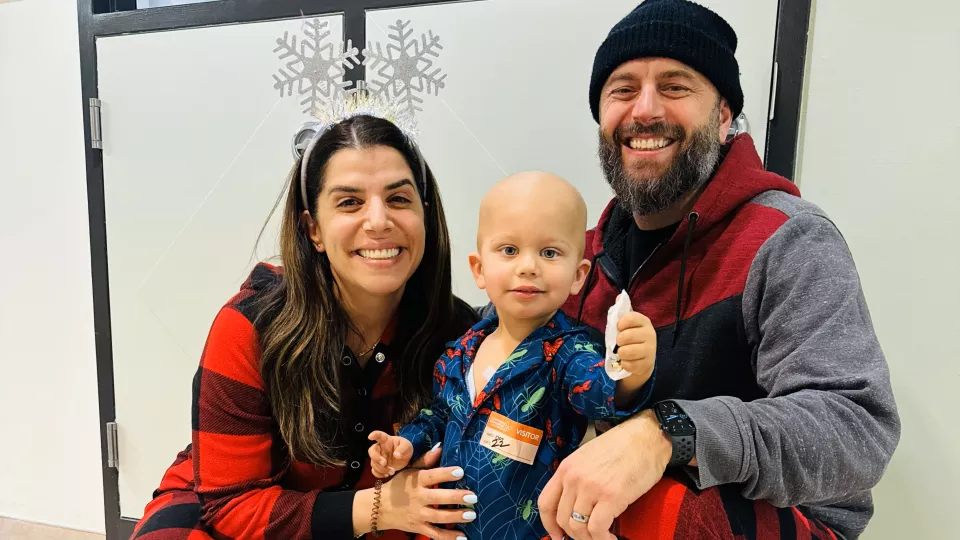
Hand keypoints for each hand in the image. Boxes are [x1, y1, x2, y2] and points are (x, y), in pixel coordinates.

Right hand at [368, 431, 413, 477]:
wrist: (405, 457)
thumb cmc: (404, 448)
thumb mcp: (407, 446)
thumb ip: (403, 449)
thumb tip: (396, 455)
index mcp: (386, 440)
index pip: (379, 435)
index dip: (374, 435)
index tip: (370, 436)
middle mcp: (380, 448)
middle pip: (372, 451)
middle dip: (376, 458)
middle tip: (385, 463)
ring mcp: (379, 457)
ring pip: (373, 463)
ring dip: (381, 469)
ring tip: (392, 471)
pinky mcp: (379, 466)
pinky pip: (374, 470)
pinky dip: (378, 474)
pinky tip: (386, 475)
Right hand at [376, 446, 476, 539]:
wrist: (380, 508)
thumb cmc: (399, 485)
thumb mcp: (409, 471)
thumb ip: (426, 460)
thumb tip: (441, 447)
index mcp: (416, 481)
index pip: (432, 476)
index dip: (446, 474)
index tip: (461, 472)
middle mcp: (417, 498)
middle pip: (438, 498)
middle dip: (456, 497)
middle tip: (473, 496)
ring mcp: (418, 514)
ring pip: (438, 516)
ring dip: (456, 516)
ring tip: (471, 514)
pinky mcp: (418, 528)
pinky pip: (434, 534)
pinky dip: (448, 537)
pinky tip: (462, 537)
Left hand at [537, 410, 671, 539]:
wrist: (646, 436)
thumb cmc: (622, 445)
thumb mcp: (588, 457)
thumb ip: (578, 478)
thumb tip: (575, 505)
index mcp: (566, 468)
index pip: (545, 503)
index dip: (549, 524)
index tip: (557, 534)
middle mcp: (574, 478)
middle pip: (562, 519)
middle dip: (575, 534)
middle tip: (588, 537)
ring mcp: (591, 488)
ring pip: (578, 528)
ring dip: (590, 539)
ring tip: (603, 538)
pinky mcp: (611, 497)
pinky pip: (597, 529)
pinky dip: (603, 539)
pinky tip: (612, 538)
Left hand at [615, 311, 655, 382]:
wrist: (642, 359)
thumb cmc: (631, 338)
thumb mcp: (627, 324)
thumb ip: (622, 310)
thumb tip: (620, 296)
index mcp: (644, 321)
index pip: (629, 318)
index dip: (620, 324)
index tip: (619, 328)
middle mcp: (650, 334)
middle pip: (625, 336)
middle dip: (618, 341)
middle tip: (620, 343)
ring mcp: (650, 350)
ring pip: (626, 351)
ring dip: (621, 353)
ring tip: (623, 352)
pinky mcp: (648, 364)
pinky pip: (629, 364)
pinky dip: (625, 364)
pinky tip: (629, 361)